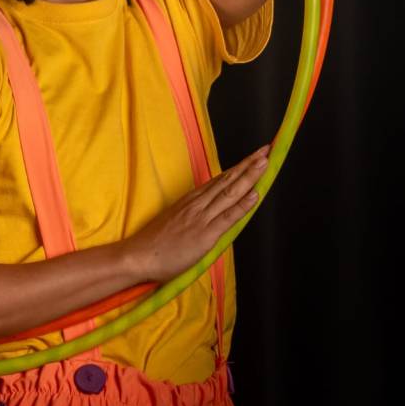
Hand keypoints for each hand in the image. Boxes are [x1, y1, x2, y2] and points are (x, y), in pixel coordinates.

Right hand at [122, 146, 268, 283]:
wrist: (140, 255)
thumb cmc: (155, 244)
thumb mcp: (174, 222)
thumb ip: (191, 216)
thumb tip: (206, 214)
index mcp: (191, 200)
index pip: (219, 181)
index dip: (237, 168)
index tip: (251, 157)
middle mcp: (197, 204)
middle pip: (227, 181)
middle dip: (247, 165)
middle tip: (264, 151)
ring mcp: (202, 217)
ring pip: (230, 192)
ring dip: (249, 177)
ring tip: (264, 162)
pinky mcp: (205, 234)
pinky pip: (228, 216)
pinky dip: (243, 204)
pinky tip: (255, 194)